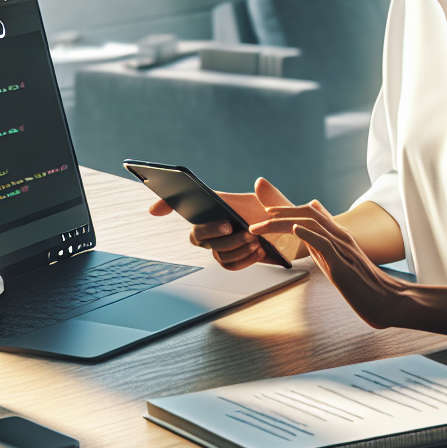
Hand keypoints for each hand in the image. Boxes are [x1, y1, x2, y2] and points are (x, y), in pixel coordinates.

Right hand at [149, 178, 302, 270]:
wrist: (292, 235)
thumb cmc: (277, 215)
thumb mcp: (274, 201)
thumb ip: (268, 194)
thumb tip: (259, 183)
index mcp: (217, 206)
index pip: (185, 203)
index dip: (165, 204)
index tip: (154, 209)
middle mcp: (213, 226)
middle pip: (196, 235)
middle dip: (211, 231)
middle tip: (230, 226)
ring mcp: (220, 246)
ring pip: (216, 252)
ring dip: (235, 246)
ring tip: (254, 239)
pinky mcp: (232, 260)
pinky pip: (229, 264)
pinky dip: (244, 259)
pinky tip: (258, 250)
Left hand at [250, 200, 412, 328]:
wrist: (389, 302)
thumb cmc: (365, 286)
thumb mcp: (340, 261)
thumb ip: (324, 245)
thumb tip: (306, 233)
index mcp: (339, 236)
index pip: (311, 213)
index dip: (287, 210)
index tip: (266, 214)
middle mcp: (341, 236)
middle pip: (308, 213)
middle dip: (279, 213)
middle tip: (256, 221)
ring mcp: (343, 248)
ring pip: (312, 223)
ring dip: (284, 222)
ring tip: (263, 226)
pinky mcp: (344, 264)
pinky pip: (325, 243)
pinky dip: (309, 234)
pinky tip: (294, 230)